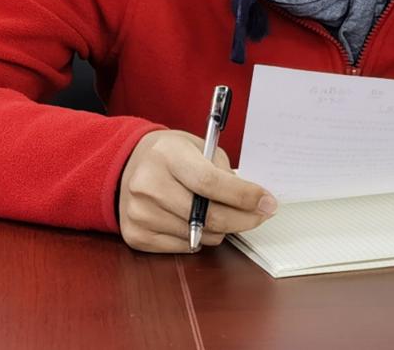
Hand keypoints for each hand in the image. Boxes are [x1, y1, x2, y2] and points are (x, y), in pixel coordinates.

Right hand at [118, 129, 277, 252]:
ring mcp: (140, 214)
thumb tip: (250, 199)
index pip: (210, 182)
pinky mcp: (136, 236)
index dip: (244, 195)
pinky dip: (200, 237)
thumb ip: (221, 169)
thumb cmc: (169, 154)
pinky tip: (199, 221)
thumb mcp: (197, 145)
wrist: (126, 165)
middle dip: (243, 219)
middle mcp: (148, 185)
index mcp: (167, 155)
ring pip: (199, 235)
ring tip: (225, 214)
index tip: (267, 202)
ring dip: (222, 228)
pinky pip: (183, 247)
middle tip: (260, 215)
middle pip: (207, 215)